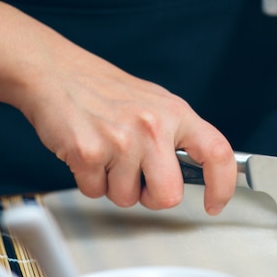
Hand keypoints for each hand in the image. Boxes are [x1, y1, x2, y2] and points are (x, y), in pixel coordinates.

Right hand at [22, 54, 236, 213]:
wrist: (54, 72)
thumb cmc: (105, 91)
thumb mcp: (156, 103)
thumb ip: (179, 135)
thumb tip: (200, 171)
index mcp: (176, 113)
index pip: (217, 153)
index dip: (222, 186)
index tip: (215, 204)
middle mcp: (153, 126)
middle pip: (169, 195)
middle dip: (152, 197)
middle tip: (137, 178)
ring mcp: (121, 140)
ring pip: (128, 199)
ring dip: (115, 187)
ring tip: (106, 155)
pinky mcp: (88, 152)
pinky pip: (96, 193)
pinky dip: (90, 182)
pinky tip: (88, 154)